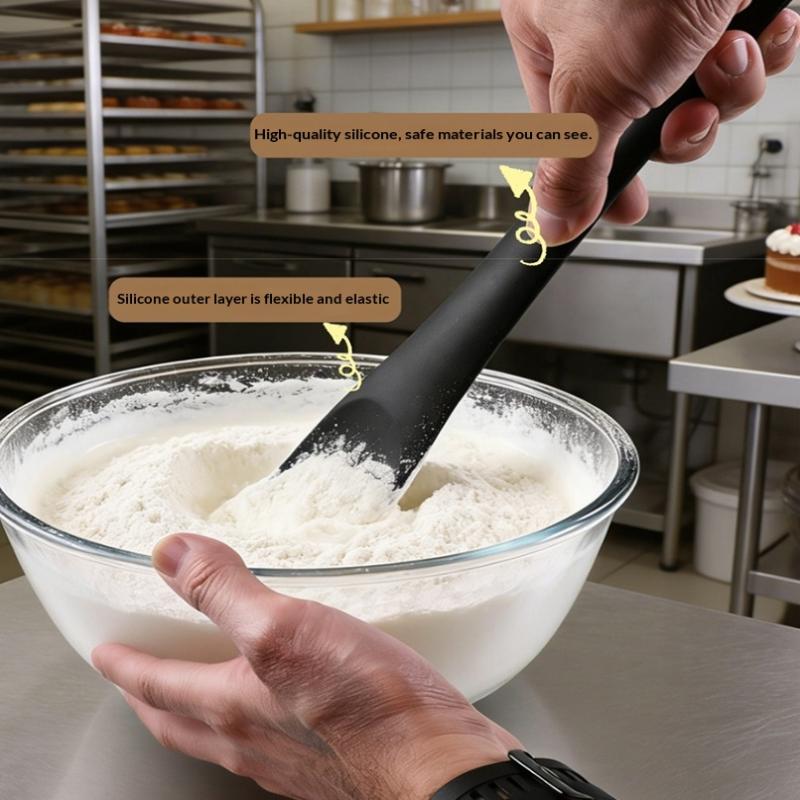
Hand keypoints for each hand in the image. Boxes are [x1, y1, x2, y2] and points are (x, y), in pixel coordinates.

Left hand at [93, 534, 519, 799]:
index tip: (105, 652)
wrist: (436, 766)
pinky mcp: (329, 764)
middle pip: (181, 722)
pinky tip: (277, 709)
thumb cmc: (365, 704)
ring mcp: (289, 761)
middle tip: (137, 682)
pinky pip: (267, 743)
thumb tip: (171, 554)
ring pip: (221, 738)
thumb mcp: (285, 627)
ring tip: (198, 693)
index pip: (158, 686)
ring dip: (196, 713)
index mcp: (231, 707)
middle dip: (151, 699)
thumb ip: (223, 591)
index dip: (126, 666)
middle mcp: (252, 742)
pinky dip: (249, 722)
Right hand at [502, 0, 799, 243]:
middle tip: (685, 122)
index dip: (599, 176)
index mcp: (551, 35)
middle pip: (641, 118)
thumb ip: (571, 168)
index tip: (626, 205)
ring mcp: (669, 6)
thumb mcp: (593, 90)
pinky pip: (745, 49)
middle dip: (678, 130)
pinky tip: (758, 28)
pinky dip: (761, 50)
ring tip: (725, 54)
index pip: (569, 131)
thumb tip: (551, 225)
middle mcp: (609, 22)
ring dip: (725, 90)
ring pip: (699, 89)